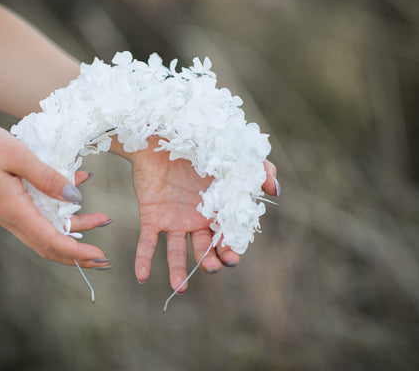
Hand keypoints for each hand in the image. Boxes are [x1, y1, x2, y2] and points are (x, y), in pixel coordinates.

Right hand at [0, 113, 110, 267]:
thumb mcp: (18, 155)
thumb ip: (47, 178)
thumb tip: (75, 198)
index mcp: (14, 211)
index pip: (52, 242)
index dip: (79, 253)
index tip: (101, 257)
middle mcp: (11, 218)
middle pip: (50, 245)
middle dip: (80, 252)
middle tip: (105, 256)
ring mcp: (7, 211)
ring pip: (45, 230)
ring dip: (74, 228)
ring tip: (100, 218)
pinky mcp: (5, 202)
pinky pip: (37, 213)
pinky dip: (58, 209)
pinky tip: (76, 187)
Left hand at [130, 137, 278, 291]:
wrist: (160, 131)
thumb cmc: (199, 142)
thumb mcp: (233, 155)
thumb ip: (257, 169)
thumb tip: (275, 190)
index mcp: (217, 210)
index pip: (226, 236)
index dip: (230, 248)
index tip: (231, 257)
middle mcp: (196, 220)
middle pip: (205, 249)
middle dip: (211, 261)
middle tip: (214, 267)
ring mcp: (173, 220)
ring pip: (177, 252)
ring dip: (179, 271)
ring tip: (181, 287)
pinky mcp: (151, 216)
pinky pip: (147, 242)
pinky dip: (144, 259)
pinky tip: (142, 277)